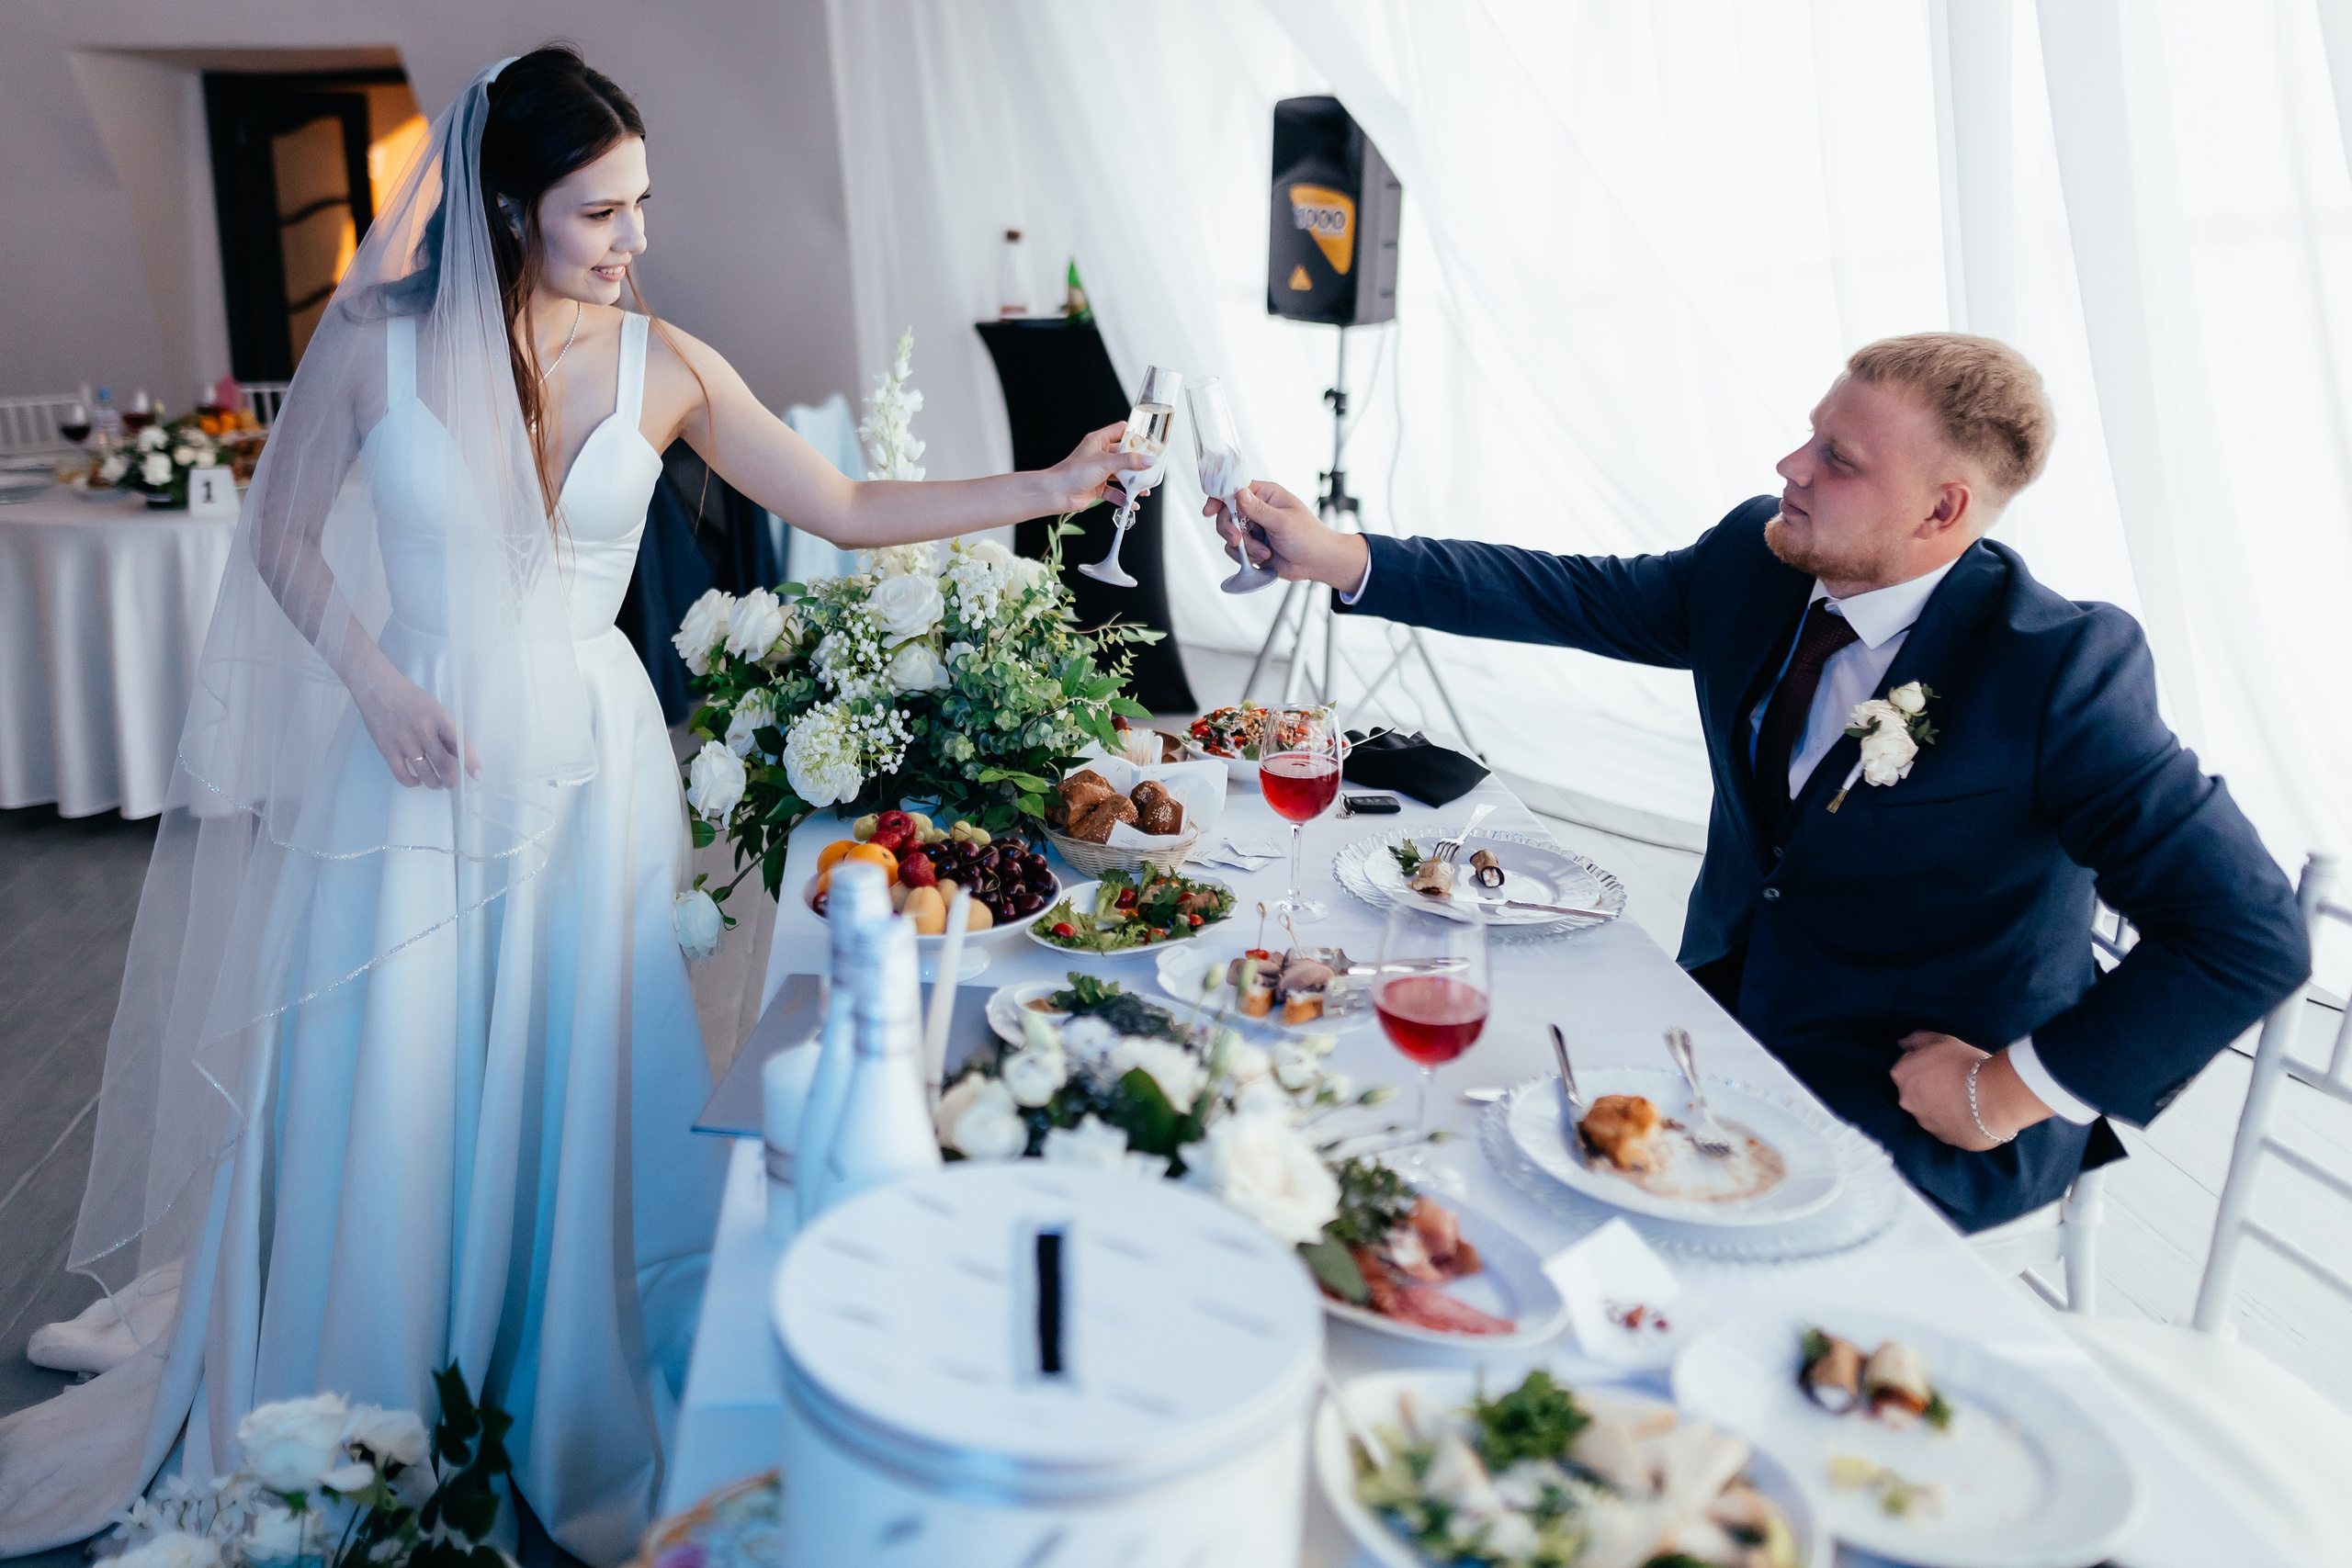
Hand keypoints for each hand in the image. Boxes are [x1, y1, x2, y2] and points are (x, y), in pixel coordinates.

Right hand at [356, 674, 477, 789]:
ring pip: (425, 773)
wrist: (378, 688)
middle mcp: (423, 730)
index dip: (471, 763)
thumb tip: (458, 755)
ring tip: (437, 783)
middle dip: (451, 780)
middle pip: (443, 765)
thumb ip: (446, 731)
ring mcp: (404, 741)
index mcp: (439, 718)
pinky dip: (412, 782)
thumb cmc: (410, 698)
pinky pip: (402, 774)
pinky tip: (417, 780)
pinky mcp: (387, 749)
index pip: (460, 744)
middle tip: (452, 784)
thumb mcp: (435, 709)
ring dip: (434, 783)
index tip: (478, 776)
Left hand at [1040, 422, 1154, 514]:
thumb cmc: (1073, 472)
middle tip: (1151, 469)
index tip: (1150, 443)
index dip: (1136, 435)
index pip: (1121, 431)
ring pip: (1122, 475)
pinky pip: (1115, 492)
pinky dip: (1124, 497)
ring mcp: (1100, 471)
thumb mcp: (1105, 463)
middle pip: (1125, 455)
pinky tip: (1131, 503)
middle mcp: (1100, 455)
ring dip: (1133, 482)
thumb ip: (1129, 462)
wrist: (1056, 493)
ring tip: (1145, 489)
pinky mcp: (1098, 487)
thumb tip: (1148, 460)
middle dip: (1138, 464)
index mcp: (1099, 441)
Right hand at [1204, 481, 1368, 588]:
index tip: (1210, 510)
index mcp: (1267, 495)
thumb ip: (1259, 510)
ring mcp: (1254, 528)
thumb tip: (1240, 494)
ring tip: (1264, 552)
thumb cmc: (1309, 537)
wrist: (1317, 563)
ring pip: (1230, 534)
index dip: (1220, 499)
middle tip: (1238, 540)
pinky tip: (1264, 557)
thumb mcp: (1283, 522)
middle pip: (1227, 514)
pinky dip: (1247, 557)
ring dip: (1245, 547)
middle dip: (1230, 529)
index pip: (1235, 490)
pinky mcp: (1253, 545)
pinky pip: (1236, 550)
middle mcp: (1258, 509)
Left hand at [1892, 1031, 2050, 1150]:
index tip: (1942, 1064)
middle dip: (1928, 1087)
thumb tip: (1902, 1043)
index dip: (1924, 1064)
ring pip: (1928, 1112)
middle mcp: (1907, 1102)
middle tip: (1954, 1080)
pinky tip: (1971, 1114)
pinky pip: (1946, 1128)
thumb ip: (1917, 1040)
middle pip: (1914, 1092)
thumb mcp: (1941, 1040)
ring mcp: (1924, 1123)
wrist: (1993, 1099)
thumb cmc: (1965, 1064)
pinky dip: (1954, 1122)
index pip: (1906, 1068)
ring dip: (1940, 1106)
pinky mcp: (1944, 1139)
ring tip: (1965, 1099)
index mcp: (1902, 1076)